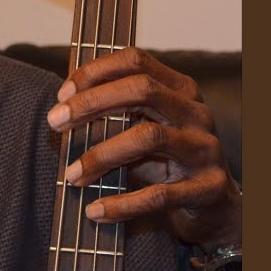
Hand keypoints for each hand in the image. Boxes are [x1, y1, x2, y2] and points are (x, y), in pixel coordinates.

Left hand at [46, 47, 240, 248]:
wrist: (216, 208)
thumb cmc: (168, 163)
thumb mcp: (143, 130)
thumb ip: (114, 116)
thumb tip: (61, 112)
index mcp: (180, 89)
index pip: (136, 60)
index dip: (95, 72)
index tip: (62, 93)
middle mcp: (195, 112)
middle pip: (142, 90)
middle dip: (92, 102)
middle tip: (55, 122)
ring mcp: (205, 148)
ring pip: (148, 137)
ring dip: (102, 155)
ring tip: (72, 175)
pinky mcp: (209, 187)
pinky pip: (159, 194)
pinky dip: (123, 203)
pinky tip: (96, 211)